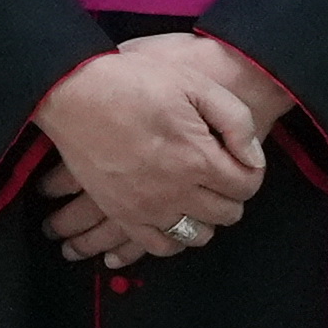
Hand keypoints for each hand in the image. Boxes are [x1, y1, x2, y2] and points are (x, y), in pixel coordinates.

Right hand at [29, 36, 271, 263]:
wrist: (74, 92)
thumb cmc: (134, 81)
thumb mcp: (195, 85)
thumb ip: (236, 121)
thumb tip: (253, 158)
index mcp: (198, 159)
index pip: (247, 186)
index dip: (250, 172)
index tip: (240, 160)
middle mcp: (175, 192)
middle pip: (226, 214)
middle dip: (231, 195)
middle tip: (220, 175)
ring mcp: (146, 208)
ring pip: (196, 236)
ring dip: (205, 218)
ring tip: (199, 196)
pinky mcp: (121, 213)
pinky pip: (158, 246)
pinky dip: (173, 239)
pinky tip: (174, 218)